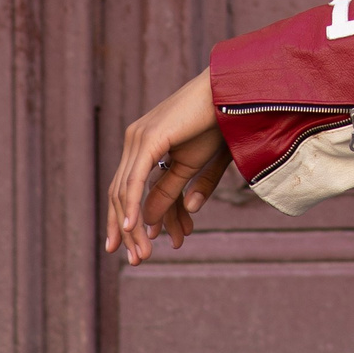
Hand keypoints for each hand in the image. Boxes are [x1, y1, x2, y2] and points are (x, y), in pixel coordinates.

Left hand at [105, 68, 232, 264]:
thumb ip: (174, 190)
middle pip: (120, 193)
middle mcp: (134, 140)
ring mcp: (138, 138)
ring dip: (132, 226)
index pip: (126, 189)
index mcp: (142, 144)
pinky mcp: (149, 138)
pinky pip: (135, 179)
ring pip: (125, 191)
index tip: (132, 249)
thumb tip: (151, 220)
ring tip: (141, 253)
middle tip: (136, 260)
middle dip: (126, 230)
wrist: (233, 91)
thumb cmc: (219, 122)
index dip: (125, 220)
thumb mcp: (194, 165)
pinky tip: (132, 227)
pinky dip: (133, 204)